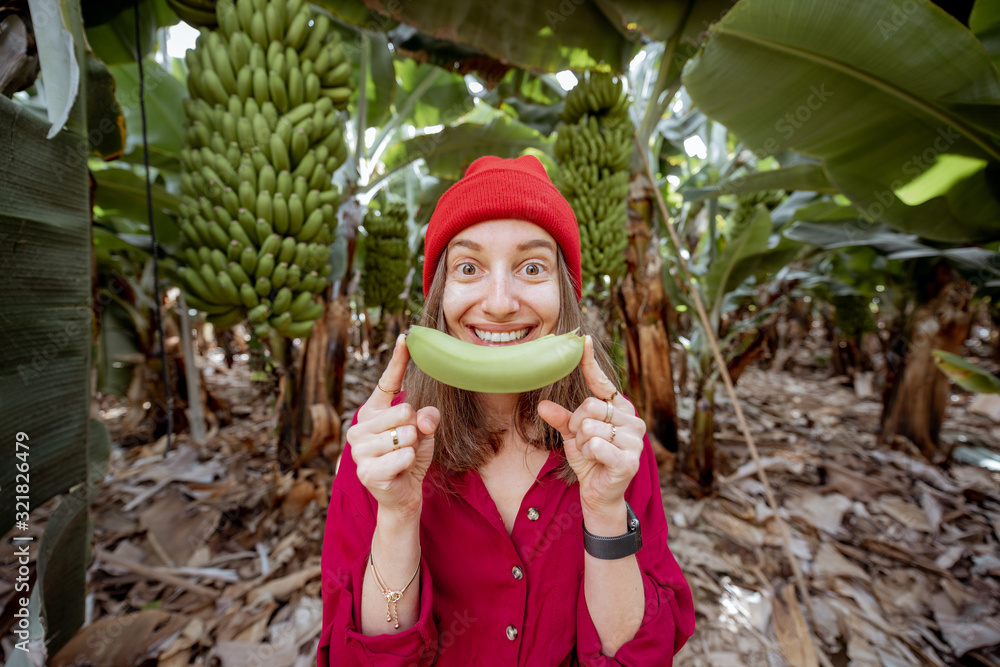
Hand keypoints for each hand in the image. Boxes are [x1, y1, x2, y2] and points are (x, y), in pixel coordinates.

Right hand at [347, 334, 439, 519]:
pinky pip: (403, 455)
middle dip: (416, 429)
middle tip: (409, 445)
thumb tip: (423, 419)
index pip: (387, 382)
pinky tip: (399, 471)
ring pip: (406, 434)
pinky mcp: (366, 470)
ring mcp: (359, 449)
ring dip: (413, 448)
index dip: (398, 359)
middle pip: (404, 411)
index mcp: (372, 412)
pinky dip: (409, 462)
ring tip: (402, 458)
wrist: (403, 494)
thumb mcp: (424, 432)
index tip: (406, 336)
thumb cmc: (410, 457)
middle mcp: (359, 427)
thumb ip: (426, 417)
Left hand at [537, 336, 643, 517]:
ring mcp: (634, 441)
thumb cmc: (589, 460)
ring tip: (590, 454)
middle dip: (577, 426)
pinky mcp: (629, 461)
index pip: (603, 382)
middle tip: (583, 442)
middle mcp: (633, 420)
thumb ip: (560, 418)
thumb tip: (542, 405)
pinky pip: (596, 445)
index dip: (590, 363)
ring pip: (590, 427)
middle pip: (590, 407)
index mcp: (620, 409)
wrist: (599, 494)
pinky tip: (596, 463)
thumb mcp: (571, 436)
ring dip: (581, 444)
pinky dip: (588, 454)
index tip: (583, 340)